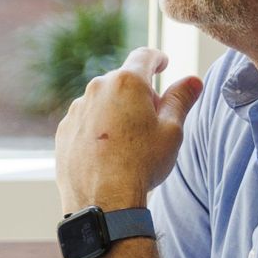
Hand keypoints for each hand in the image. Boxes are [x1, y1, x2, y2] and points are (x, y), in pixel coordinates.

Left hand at [55, 47, 201, 212]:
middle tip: (152, 120)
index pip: (145, 57)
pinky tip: (108, 153)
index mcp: (127, 82)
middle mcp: (97, 88)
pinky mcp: (64, 130)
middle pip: (123, 81)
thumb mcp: (172, 131)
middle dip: (139, 93)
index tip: (162, 64)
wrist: (103, 200)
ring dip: (116, 111)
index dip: (157, 59)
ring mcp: (77, 109)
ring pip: (102, 101)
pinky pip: (85, 121)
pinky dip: (97, 129)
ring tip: (129, 142)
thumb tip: (193, 80)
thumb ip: (181, 100)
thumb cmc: (142, 163)